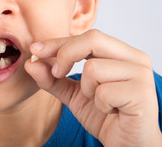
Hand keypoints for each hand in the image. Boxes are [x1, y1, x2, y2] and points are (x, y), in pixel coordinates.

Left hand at [25, 29, 161, 145]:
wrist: (127, 144)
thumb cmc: (105, 116)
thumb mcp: (73, 94)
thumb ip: (53, 78)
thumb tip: (31, 63)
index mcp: (120, 53)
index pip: (86, 37)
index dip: (58, 42)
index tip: (35, 50)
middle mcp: (134, 58)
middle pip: (93, 39)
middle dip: (65, 55)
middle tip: (57, 73)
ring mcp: (141, 75)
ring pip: (94, 68)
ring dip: (87, 90)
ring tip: (100, 102)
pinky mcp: (142, 94)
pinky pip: (104, 92)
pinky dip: (100, 104)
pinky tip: (110, 111)